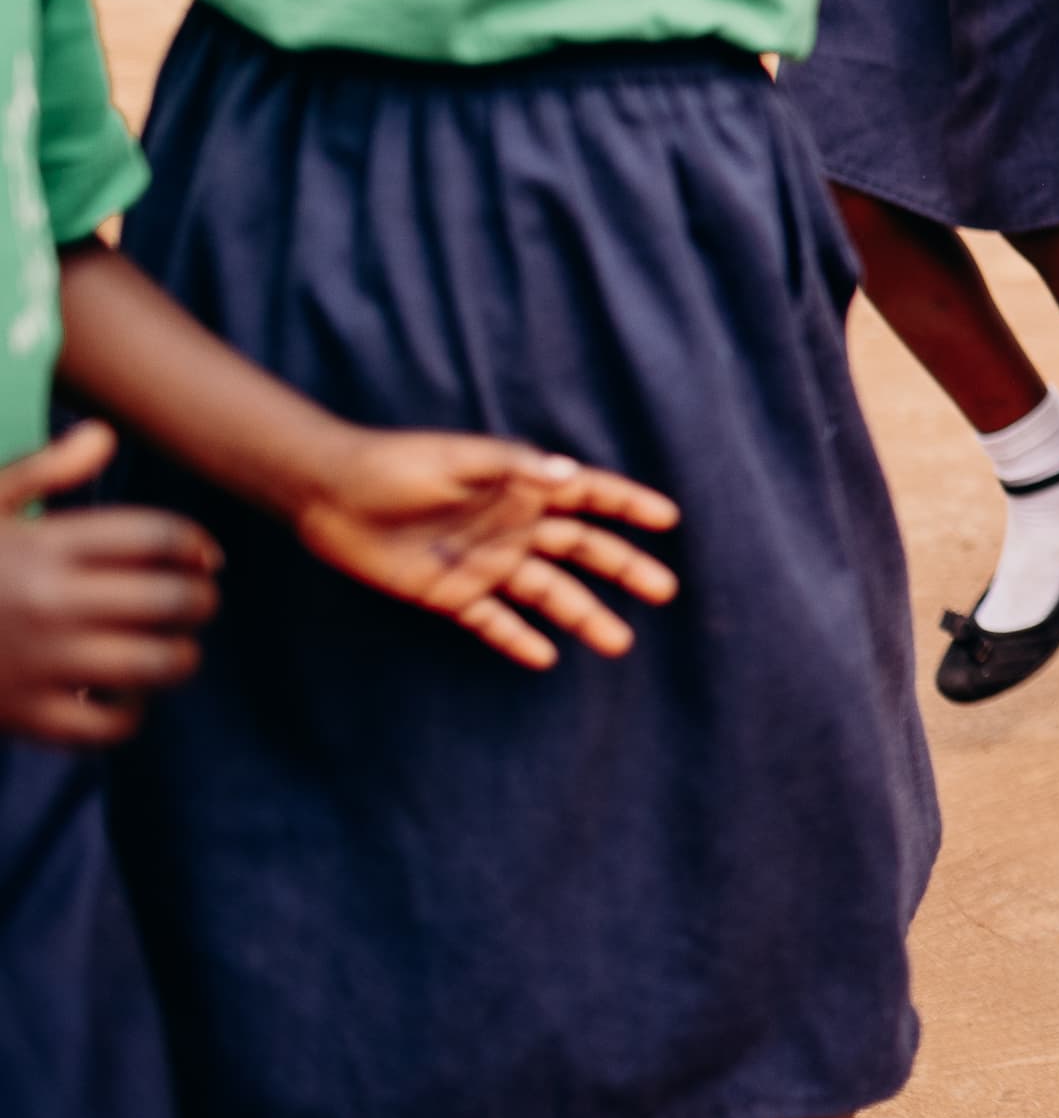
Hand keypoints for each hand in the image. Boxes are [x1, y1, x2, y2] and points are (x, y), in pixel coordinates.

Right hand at [0, 423, 216, 745]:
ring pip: (156, 664)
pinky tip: (123, 695)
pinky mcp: (24, 716)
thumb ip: (43, 470)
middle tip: (197, 604)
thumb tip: (105, 436)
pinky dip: (131, 713)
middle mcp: (49, 602)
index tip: (203, 558)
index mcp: (44, 546)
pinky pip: (110, 724)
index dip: (194, 546)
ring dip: (180, 657)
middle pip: (172, 600)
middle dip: (200, 601)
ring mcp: (39, 662)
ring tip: (172, 649)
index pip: (157, 536)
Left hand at [291, 432, 680, 670]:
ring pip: (547, 593)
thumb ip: (514, 468)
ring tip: (620, 642)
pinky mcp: (451, 593)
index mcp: (520, 486)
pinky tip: (545, 658)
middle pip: (581, 551)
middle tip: (664, 591)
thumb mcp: (460, 459)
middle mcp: (512, 527)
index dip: (627, 504)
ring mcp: (485, 563)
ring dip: (583, 615)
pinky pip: (493, 621)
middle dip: (623, 569)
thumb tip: (569, 474)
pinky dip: (518, 639)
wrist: (332, 494)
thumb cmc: (398, 464)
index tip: (668, 518)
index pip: (586, 495)